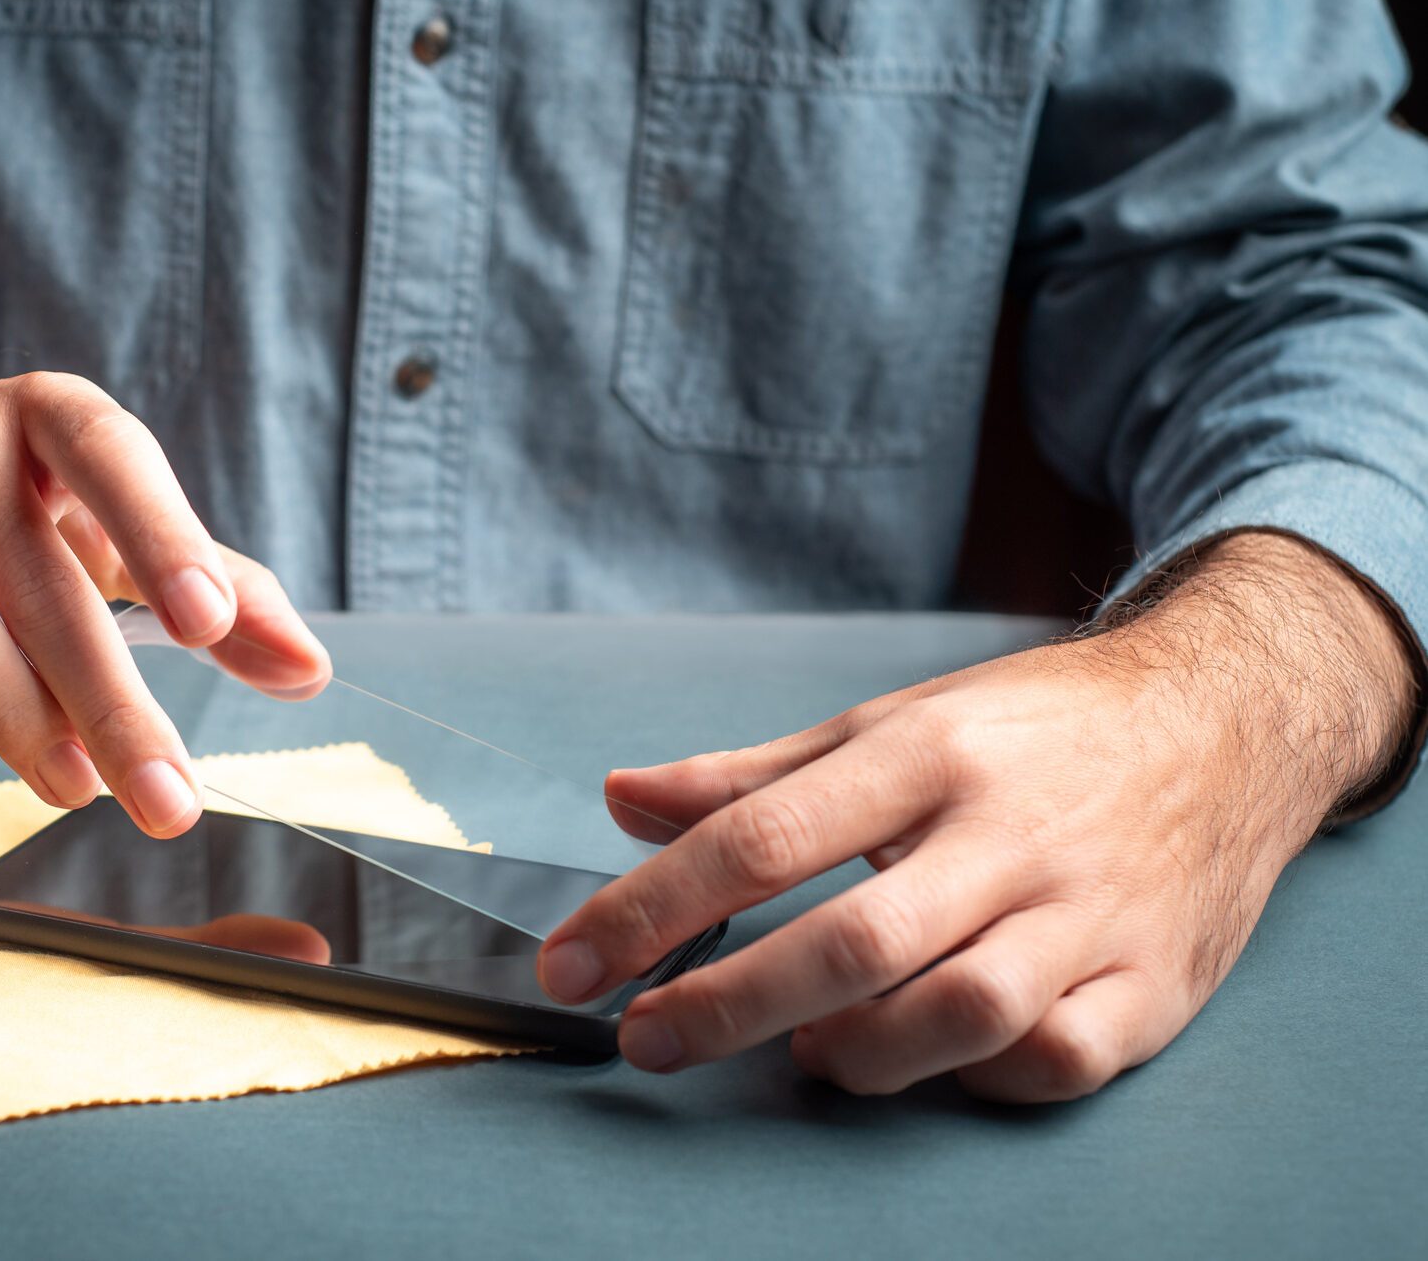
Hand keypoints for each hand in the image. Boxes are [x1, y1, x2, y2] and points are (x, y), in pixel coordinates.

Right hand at [0, 294, 328, 832]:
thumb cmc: (3, 489)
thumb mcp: (106, 514)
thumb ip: (213, 585)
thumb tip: (304, 669)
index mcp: (44, 417)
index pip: (110, 457)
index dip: (161, 533)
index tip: (210, 622)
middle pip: (36, 577)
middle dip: (107, 699)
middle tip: (165, 797)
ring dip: (9, 711)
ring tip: (75, 789)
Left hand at [540, 534, 1416, 1100]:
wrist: (1226, 721)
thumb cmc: (1034, 730)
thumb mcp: (891, 723)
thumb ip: (752, 776)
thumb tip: (621, 798)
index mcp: (926, 755)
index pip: (763, 836)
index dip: (652, 908)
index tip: (574, 963)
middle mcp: (1005, 833)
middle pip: (850, 940)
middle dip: (726, 1003)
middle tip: (646, 1036)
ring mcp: (1086, 911)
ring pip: (961, 1012)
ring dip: (860, 1052)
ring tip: (804, 1051)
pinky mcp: (1151, 981)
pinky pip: (1059, 1059)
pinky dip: (981, 1078)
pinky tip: (933, 1063)